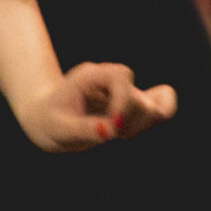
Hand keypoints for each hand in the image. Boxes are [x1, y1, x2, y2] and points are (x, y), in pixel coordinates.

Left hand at [15, 61, 176, 152]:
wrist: (47, 120)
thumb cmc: (50, 121)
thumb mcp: (59, 129)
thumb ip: (84, 129)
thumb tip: (109, 131)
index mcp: (93, 75)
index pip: (122, 78)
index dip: (123, 103)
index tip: (113, 128)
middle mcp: (113, 81)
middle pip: (138, 98)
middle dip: (128, 122)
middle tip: (109, 134)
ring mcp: (126, 93)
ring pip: (154, 105)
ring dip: (141, 125)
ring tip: (119, 134)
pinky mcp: (134, 106)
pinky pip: (162, 104)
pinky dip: (157, 117)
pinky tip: (132, 131)